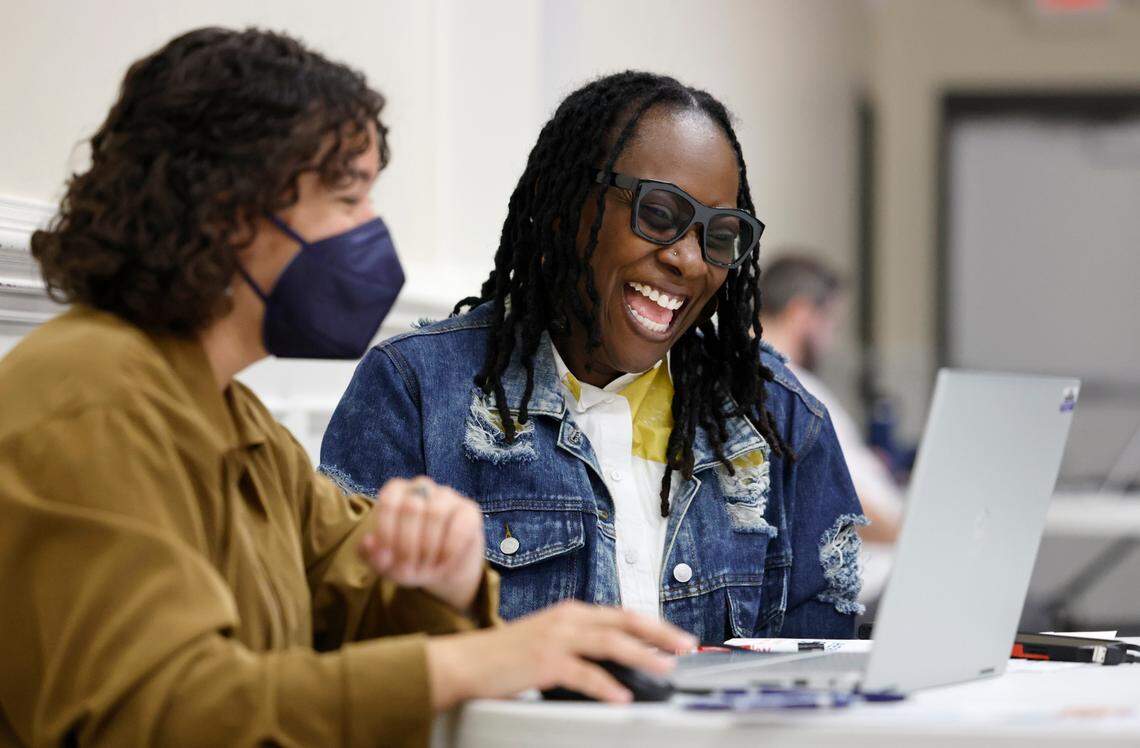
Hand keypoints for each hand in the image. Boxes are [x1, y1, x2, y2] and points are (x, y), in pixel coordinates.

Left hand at [358, 477, 484, 611]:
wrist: (442, 568)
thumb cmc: (408, 559)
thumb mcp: (386, 563)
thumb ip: (370, 554)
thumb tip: (369, 542)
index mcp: (396, 492)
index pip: (388, 502)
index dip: (386, 534)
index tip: (388, 558)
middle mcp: (422, 487)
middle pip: (411, 508)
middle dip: (408, 546)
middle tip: (409, 568)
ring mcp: (447, 496)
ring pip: (436, 513)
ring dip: (428, 548)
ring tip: (426, 567)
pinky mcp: (470, 510)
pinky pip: (460, 525)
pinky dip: (449, 549)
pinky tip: (443, 562)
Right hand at [425, 600, 697, 708]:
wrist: (468, 662)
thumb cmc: (508, 655)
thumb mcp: (551, 639)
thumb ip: (582, 643)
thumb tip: (620, 657)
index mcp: (572, 612)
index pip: (623, 614)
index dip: (655, 624)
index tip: (679, 637)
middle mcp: (568, 618)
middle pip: (625, 621)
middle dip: (659, 633)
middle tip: (686, 646)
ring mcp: (557, 638)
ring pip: (610, 642)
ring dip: (642, 655)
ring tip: (664, 667)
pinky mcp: (545, 661)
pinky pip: (584, 673)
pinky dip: (606, 685)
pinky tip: (621, 696)